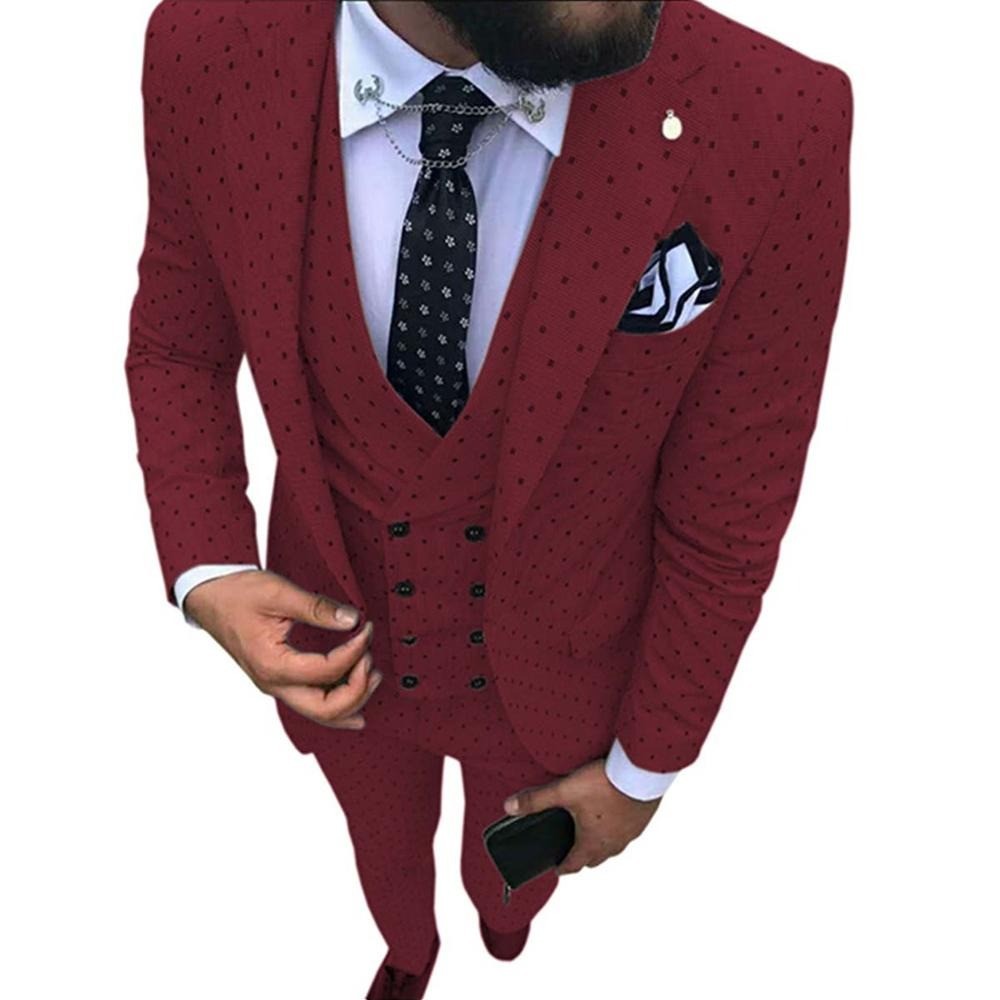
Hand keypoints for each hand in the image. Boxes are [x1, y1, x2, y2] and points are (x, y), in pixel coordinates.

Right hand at [184, 569, 380, 730]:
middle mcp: (273, 684)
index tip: (367, 628)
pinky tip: (357, 704)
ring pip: (320, 713)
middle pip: (325, 709)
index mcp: (272, 665)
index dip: (355, 651)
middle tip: (371, 661)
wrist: (209, 597)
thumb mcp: (279, 593)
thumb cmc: (238, 594)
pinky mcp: (279, 680)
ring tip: (373, 676)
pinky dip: (337, 707)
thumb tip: (353, 619)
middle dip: (357, 690)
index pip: (326, 671)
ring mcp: (275, 686)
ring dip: (352, 701)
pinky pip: (312, 704)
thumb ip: (318, 608)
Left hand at [503, 758, 660, 874]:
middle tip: (572, 850)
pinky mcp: (643, 819)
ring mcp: (631, 833)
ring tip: (593, 831)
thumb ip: (536, 800)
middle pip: (595, 858)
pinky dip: (618, 828)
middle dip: (582, 857)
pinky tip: (616, 814)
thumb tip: (509, 807)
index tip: (557, 870)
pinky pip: (628, 831)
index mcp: (592, 843)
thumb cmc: (605, 784)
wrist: (642, 772)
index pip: (574, 864)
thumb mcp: (565, 790)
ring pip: (614, 846)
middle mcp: (613, 844)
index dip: (563, 868)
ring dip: (602, 843)